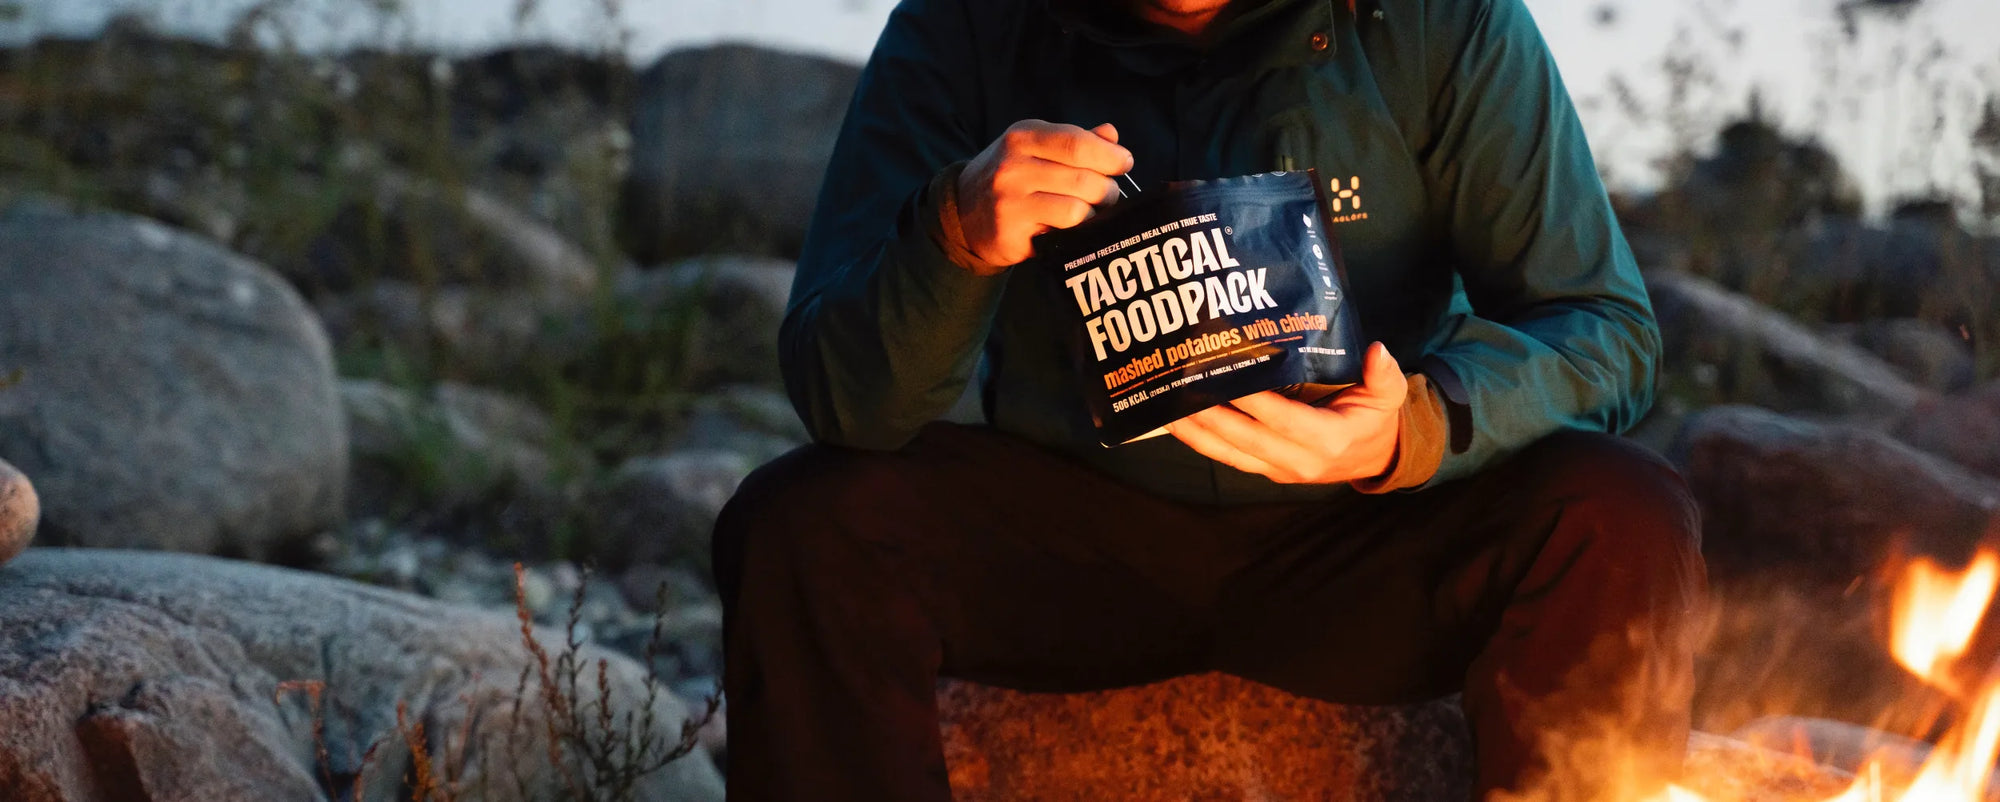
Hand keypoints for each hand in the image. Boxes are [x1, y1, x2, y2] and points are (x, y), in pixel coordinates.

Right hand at [955, 119, 1132, 271]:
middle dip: (1108, 190)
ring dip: (1094, 214)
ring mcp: (1010, 201)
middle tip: (1108, 194)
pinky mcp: (1011, 233)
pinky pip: (1061, 234)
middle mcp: (1013, 166)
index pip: (1078, 143)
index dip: (1110, 156)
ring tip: (1090, 211)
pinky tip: (1068, 227)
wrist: (963, 211)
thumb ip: (1074, 140)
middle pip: (1085, 179)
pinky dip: (1074, 231)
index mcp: (1023, 136)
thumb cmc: (1011, 176)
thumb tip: (1111, 135)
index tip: (1124, 163)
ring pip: (1077, 210)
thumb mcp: (1034, 147)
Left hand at [1165, 343, 1408, 483]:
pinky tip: (1178, 424)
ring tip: (1165, 409)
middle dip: (1209, 417)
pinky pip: (1230, 458)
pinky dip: (1203, 442)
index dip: (1252, 402)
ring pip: (1230, 454)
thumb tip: (1378, 351)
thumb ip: (1384, 374)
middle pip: (1245, 439)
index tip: (1224, 378)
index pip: (1282, 420)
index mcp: (1328, 440)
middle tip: (1178, 391)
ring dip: (1196, 433)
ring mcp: (1281, 470)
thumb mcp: (1388, 395)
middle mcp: (1300, 462)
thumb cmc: (1376, 420)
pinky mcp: (1267, 471)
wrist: (1376, 459)